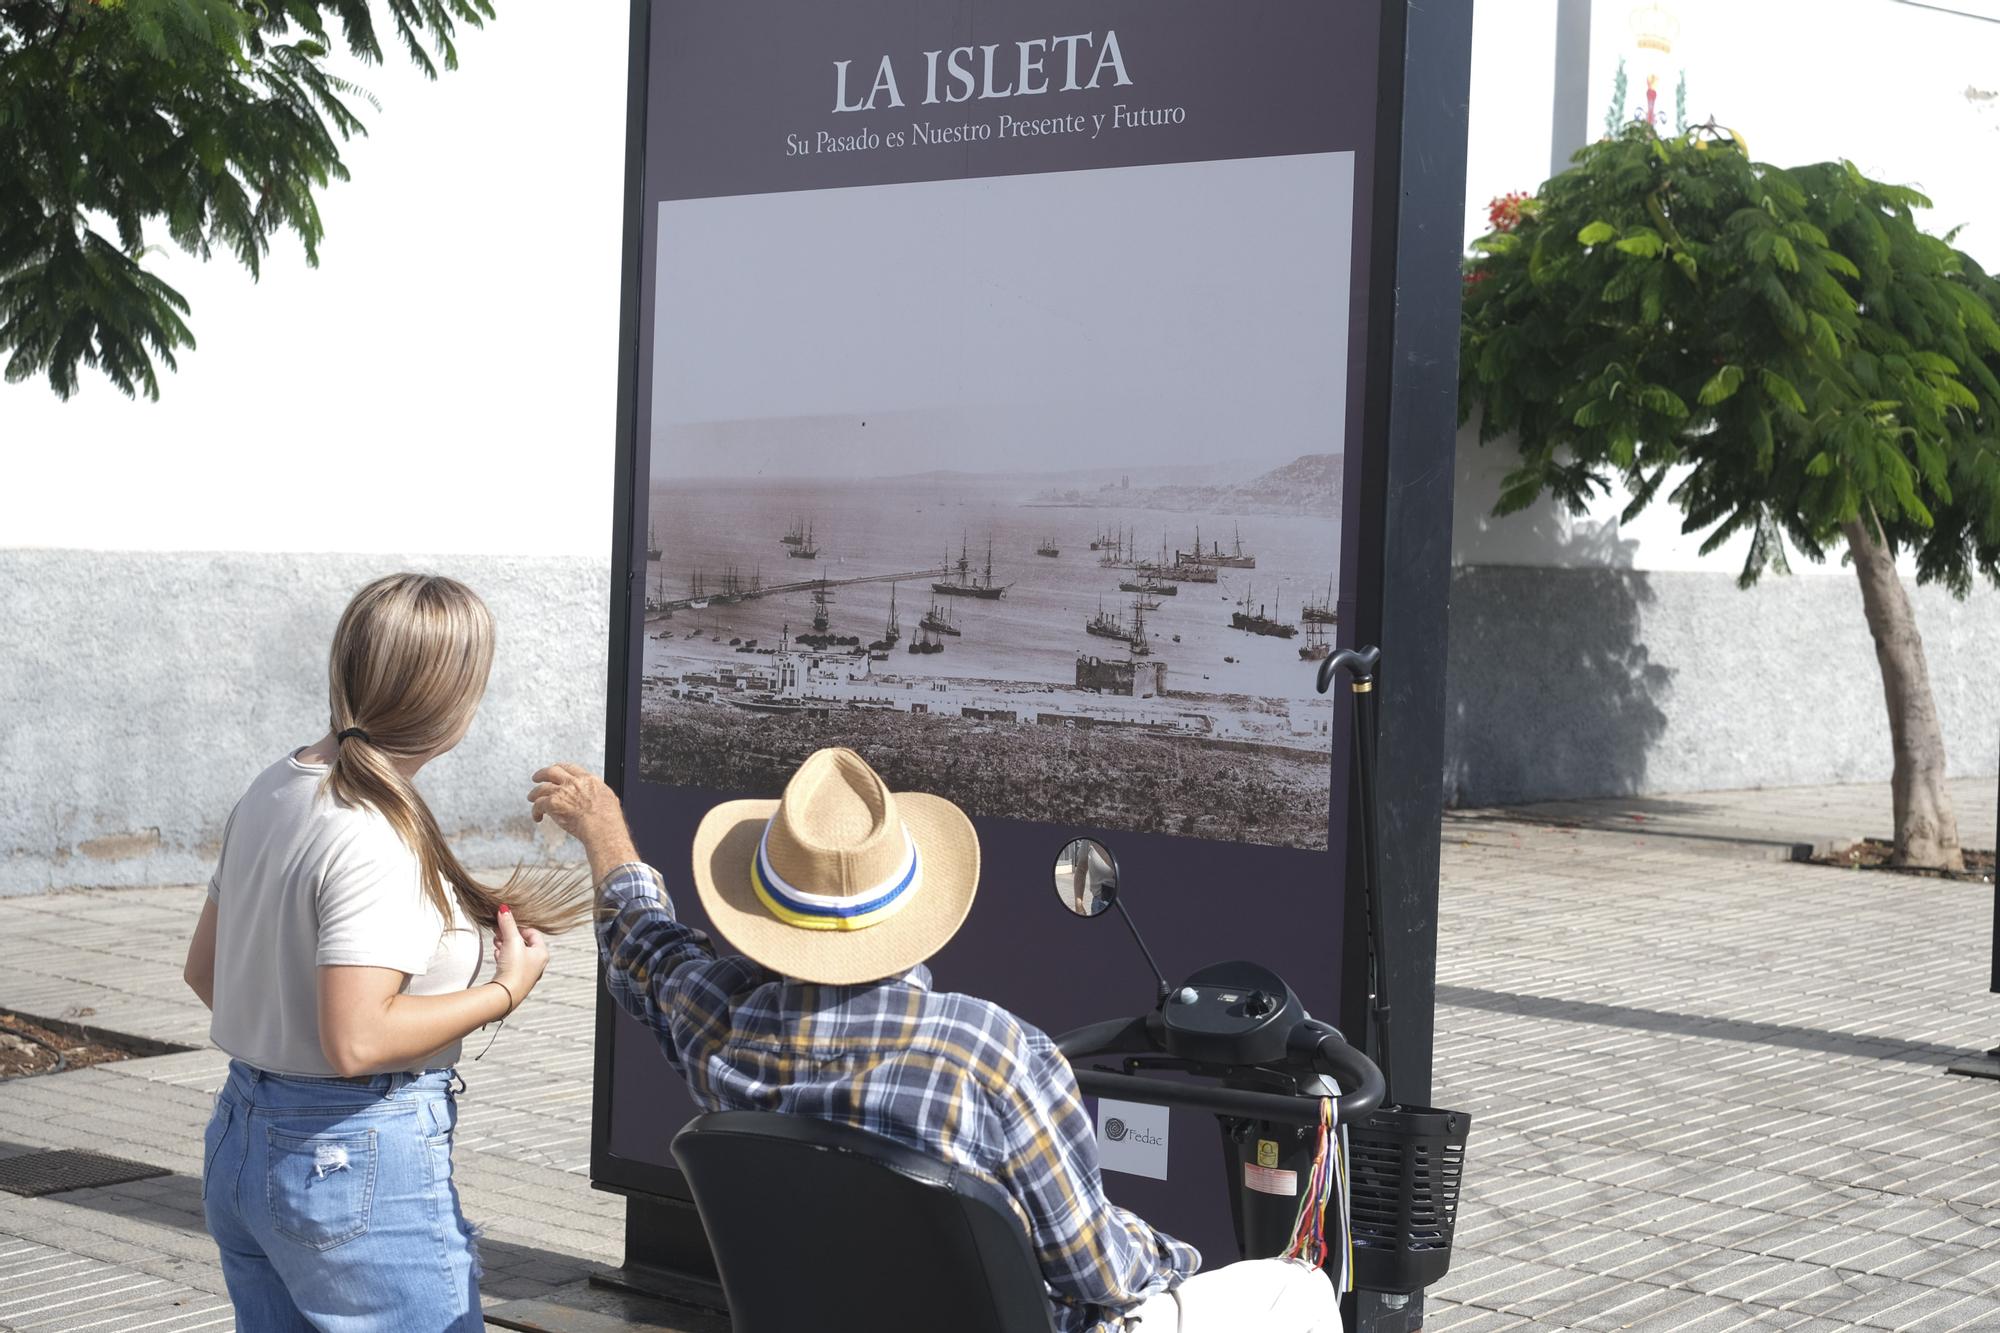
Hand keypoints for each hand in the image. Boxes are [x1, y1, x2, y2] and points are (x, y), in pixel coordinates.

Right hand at [491, 904, 548, 1009]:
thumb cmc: (514, 968)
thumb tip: (503, 908)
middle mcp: (537, 964)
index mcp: (542, 953)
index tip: (506, 925)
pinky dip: (504, 957)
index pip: (533, 933)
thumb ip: (508, 923)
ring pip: (516, 953)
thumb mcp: (511, 941)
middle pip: (523, 943)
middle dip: (509, 936)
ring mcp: (527, 973)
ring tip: (496, 943)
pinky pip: (511, 963)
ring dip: (505, 946)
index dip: (519, 927)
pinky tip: (497, 955)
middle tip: (498, 933)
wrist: (505, 994)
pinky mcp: (516, 980)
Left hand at [528, 764, 638, 880]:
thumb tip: (597, 796)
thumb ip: (597, 793)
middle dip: (542, 774)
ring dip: (534, 793)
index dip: (560, 769)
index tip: (556, 771)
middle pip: (552, 771)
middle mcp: (574, 782)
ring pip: (541, 788)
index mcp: (588, 779)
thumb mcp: (608, 798)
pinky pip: (538, 804)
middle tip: (536, 778)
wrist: (602, 828)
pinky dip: (535, 811)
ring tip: (532, 797)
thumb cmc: (608, 819)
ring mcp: (562, 792)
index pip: (570, 768)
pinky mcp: (553, 803)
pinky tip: (537, 817)